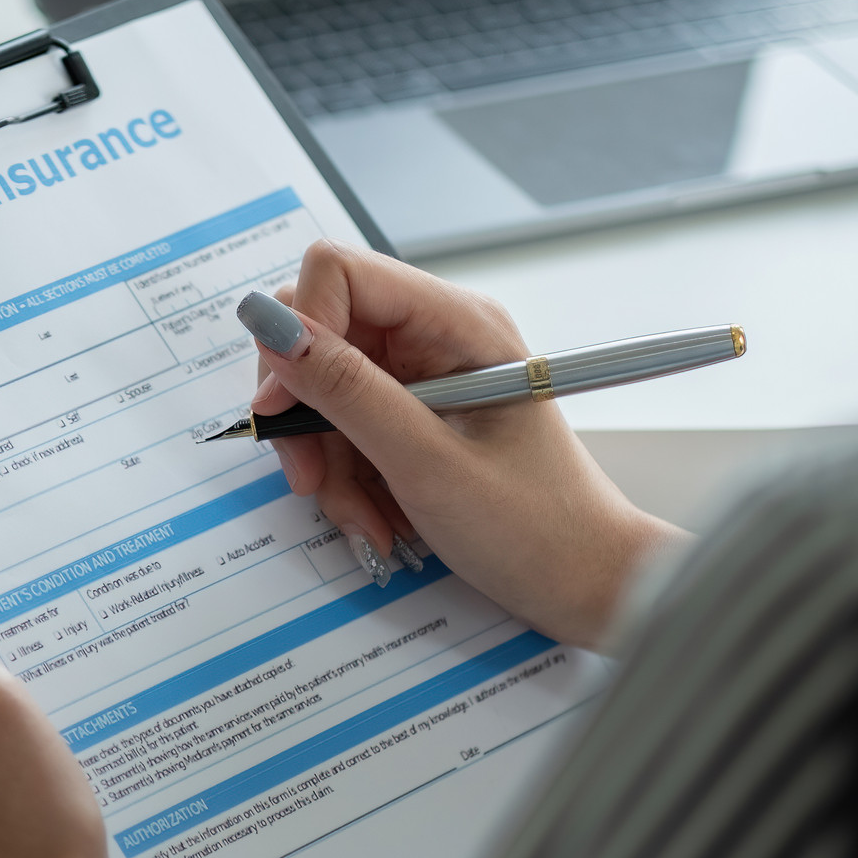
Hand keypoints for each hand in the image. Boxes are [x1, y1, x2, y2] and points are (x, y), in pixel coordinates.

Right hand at [238, 241, 681, 649]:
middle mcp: (438, 334)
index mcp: (458, 322)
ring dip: (326, 460)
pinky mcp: (416, 414)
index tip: (281, 410)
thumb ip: (346, 391)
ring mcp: (425, 375)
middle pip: (321, 333)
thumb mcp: (427, 463)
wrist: (585, 584)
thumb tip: (273, 326)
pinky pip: (346, 427)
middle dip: (305, 411)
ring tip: (363, 518)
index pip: (338, 274)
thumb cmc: (535, 527)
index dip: (298, 334)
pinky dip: (345, 476)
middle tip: (312, 478)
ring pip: (324, 389)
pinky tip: (376, 518)